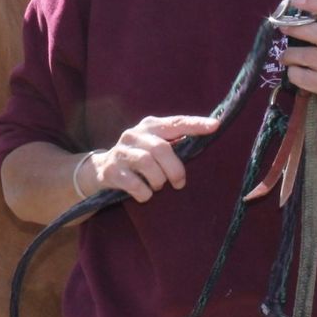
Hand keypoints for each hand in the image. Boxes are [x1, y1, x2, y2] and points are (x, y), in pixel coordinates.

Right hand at [76, 114, 219, 202]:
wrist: (101, 170)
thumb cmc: (138, 158)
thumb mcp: (154, 146)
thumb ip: (174, 143)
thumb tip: (204, 142)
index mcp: (150, 126)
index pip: (176, 122)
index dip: (195, 124)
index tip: (215, 126)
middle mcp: (134, 134)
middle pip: (162, 149)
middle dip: (175, 169)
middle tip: (179, 183)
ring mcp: (121, 152)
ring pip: (148, 164)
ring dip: (158, 181)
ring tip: (158, 186)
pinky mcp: (112, 170)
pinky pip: (135, 184)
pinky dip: (145, 193)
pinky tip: (144, 194)